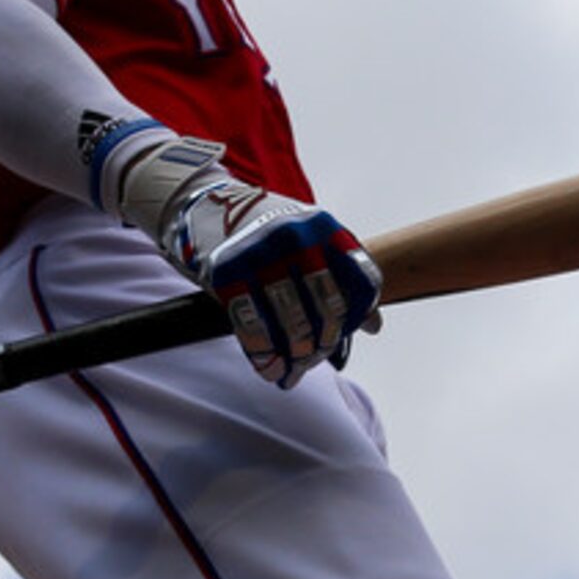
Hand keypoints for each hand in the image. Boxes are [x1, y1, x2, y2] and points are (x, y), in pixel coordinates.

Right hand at [96, 121, 380, 387]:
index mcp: (323, 225)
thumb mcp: (309, 240)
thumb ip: (341, 274)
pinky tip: (270, 370)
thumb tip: (374, 325)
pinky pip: (253, 327)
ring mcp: (260, 254)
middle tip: (315, 359)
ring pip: (292, 323)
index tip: (345, 335)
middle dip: (323, 343)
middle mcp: (296, 236)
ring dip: (296, 356)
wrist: (204, 207)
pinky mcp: (226, 274)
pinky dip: (263, 356)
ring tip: (294, 371)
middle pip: (327, 308)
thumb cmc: (266, 229)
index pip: (361, 279)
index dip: (359, 315)